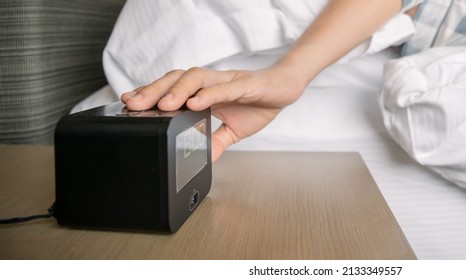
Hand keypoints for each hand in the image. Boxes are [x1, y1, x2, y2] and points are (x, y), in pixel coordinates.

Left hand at [121, 66, 306, 161]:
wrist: (287, 89)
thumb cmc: (259, 103)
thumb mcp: (234, 130)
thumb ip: (216, 141)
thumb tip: (202, 160)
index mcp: (205, 92)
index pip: (172, 88)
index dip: (150, 94)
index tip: (128, 104)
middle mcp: (212, 82)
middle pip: (176, 79)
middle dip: (154, 90)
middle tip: (134, 104)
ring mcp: (228, 81)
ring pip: (196, 79)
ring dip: (177, 90)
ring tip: (162, 104)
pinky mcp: (246, 85)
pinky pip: (224, 88)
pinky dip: (209, 94)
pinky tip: (195, 102)